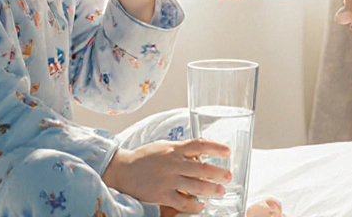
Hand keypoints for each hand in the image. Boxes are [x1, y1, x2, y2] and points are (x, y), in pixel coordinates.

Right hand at [103, 139, 231, 214]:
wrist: (123, 170)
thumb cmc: (144, 158)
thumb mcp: (163, 147)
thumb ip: (181, 149)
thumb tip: (201, 151)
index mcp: (174, 149)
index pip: (199, 145)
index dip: (215, 147)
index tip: (227, 152)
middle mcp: (173, 163)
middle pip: (202, 168)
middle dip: (218, 173)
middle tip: (228, 176)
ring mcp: (168, 180)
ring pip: (196, 186)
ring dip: (211, 190)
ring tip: (220, 191)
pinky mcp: (162, 194)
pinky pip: (184, 202)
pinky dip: (195, 205)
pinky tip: (200, 206)